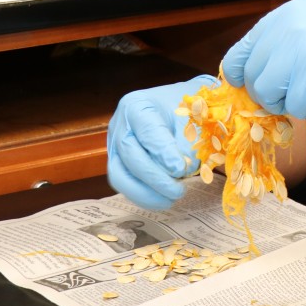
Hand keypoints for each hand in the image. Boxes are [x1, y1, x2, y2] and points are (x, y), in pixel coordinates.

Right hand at [106, 76, 218, 209]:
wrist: (174, 105)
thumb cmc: (183, 106)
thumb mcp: (191, 113)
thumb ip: (187, 139)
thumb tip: (181, 170)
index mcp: (137, 105)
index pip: (147, 131)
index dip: (163, 152)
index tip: (180, 169)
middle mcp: (120, 125)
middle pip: (130, 155)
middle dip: (155, 179)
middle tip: (179, 191)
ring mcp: (114, 145)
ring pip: (120, 175)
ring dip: (146, 193)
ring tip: (171, 199)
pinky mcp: (118, 163)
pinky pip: (124, 184)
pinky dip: (143, 196)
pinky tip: (163, 200)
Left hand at [221, 0, 305, 118]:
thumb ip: (282, 45)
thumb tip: (244, 76)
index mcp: (287, 14)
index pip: (241, 51)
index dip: (242, 74)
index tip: (249, 87)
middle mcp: (289, 28)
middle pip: (252, 76)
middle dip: (268, 93)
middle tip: (294, 93)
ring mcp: (302, 51)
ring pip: (267, 94)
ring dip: (286, 102)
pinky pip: (294, 108)